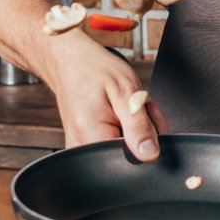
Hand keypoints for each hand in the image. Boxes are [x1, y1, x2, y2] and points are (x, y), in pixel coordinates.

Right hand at [38, 30, 169, 161]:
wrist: (69, 62)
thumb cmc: (94, 70)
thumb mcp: (125, 91)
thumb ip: (139, 125)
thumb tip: (150, 154)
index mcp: (92, 138)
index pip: (136, 157)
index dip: (147, 133)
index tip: (139, 111)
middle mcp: (82, 150)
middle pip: (132, 153)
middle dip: (143, 128)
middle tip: (132, 103)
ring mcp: (83, 151)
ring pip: (128, 147)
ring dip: (135, 125)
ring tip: (122, 105)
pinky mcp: (87, 147)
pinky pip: (118, 142)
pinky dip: (125, 126)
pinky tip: (117, 111)